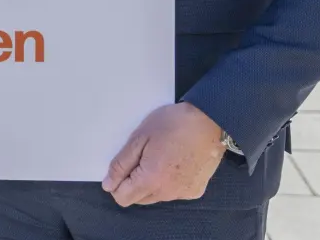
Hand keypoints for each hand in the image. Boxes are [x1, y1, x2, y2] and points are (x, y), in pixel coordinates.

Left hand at [102, 102, 225, 206]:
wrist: (211, 121)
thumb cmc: (173, 124)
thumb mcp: (139, 137)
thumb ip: (121, 164)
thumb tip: (108, 185)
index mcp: (151, 180)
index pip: (123, 198)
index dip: (117, 183)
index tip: (123, 166)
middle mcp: (168, 193)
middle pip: (139, 198)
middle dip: (134, 182)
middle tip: (143, 156)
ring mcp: (184, 194)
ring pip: (156, 196)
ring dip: (151, 182)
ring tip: (161, 156)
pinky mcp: (196, 191)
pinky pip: (173, 193)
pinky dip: (169, 182)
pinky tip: (175, 162)